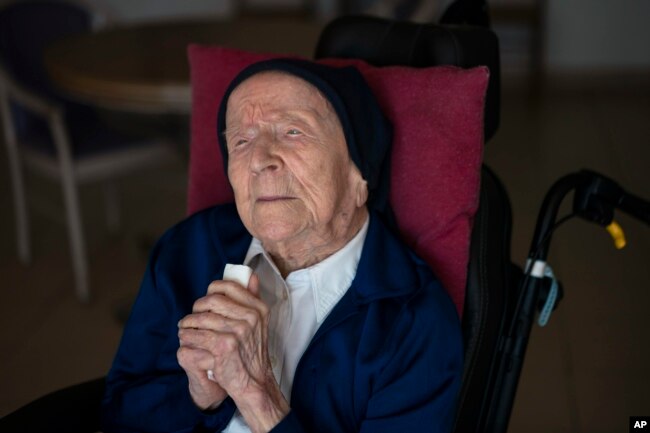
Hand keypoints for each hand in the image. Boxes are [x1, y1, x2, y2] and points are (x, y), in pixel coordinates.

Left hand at [178, 275, 288, 431]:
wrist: (254, 382)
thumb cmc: (252, 352)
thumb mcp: (259, 322)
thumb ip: (253, 298)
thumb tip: (251, 275)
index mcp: (258, 308)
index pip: (229, 286)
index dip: (212, 290)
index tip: (206, 300)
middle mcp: (250, 317)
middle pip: (212, 300)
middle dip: (197, 308)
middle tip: (192, 316)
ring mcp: (237, 331)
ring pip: (201, 318)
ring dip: (188, 323)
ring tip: (185, 328)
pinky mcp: (223, 346)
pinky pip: (196, 334)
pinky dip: (186, 336)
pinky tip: (186, 339)